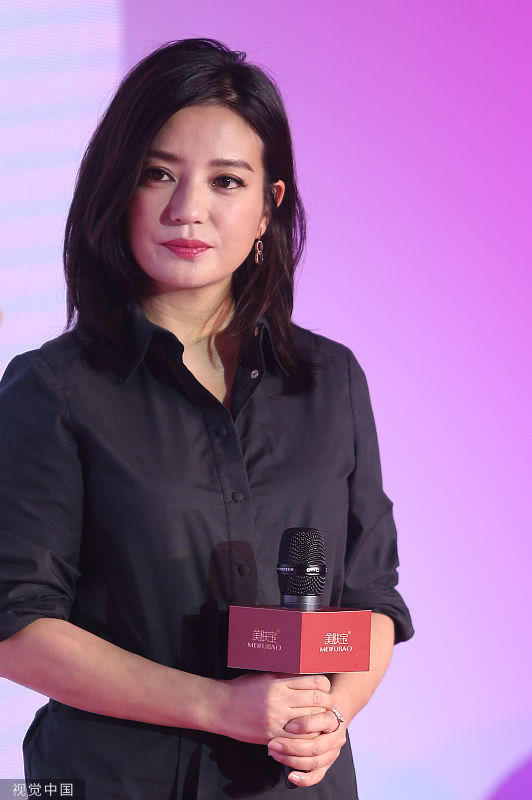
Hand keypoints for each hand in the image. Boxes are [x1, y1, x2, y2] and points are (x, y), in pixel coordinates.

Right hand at [217, 672, 333, 744]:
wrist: (220, 707)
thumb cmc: (242, 689)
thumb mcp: (265, 676)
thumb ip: (285, 676)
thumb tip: (305, 673)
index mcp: (279, 682)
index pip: (313, 682)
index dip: (325, 686)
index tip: (326, 689)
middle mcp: (280, 699)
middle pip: (316, 701)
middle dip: (327, 704)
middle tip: (329, 706)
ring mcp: (276, 719)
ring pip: (310, 721)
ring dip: (319, 722)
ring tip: (322, 721)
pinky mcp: (271, 735)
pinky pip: (297, 739)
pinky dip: (306, 737)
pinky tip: (308, 734)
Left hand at [267, 706, 346, 787]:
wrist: (330, 714)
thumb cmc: (317, 707)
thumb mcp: (313, 701)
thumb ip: (301, 706)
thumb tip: (280, 715)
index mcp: (333, 719)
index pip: (323, 721)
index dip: (306, 725)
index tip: (288, 726)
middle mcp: (335, 737)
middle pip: (316, 746)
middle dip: (292, 747)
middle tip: (273, 743)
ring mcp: (332, 753)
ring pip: (314, 762)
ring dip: (292, 760)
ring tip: (275, 754)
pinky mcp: (327, 764)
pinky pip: (317, 776)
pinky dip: (303, 778)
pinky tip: (291, 776)